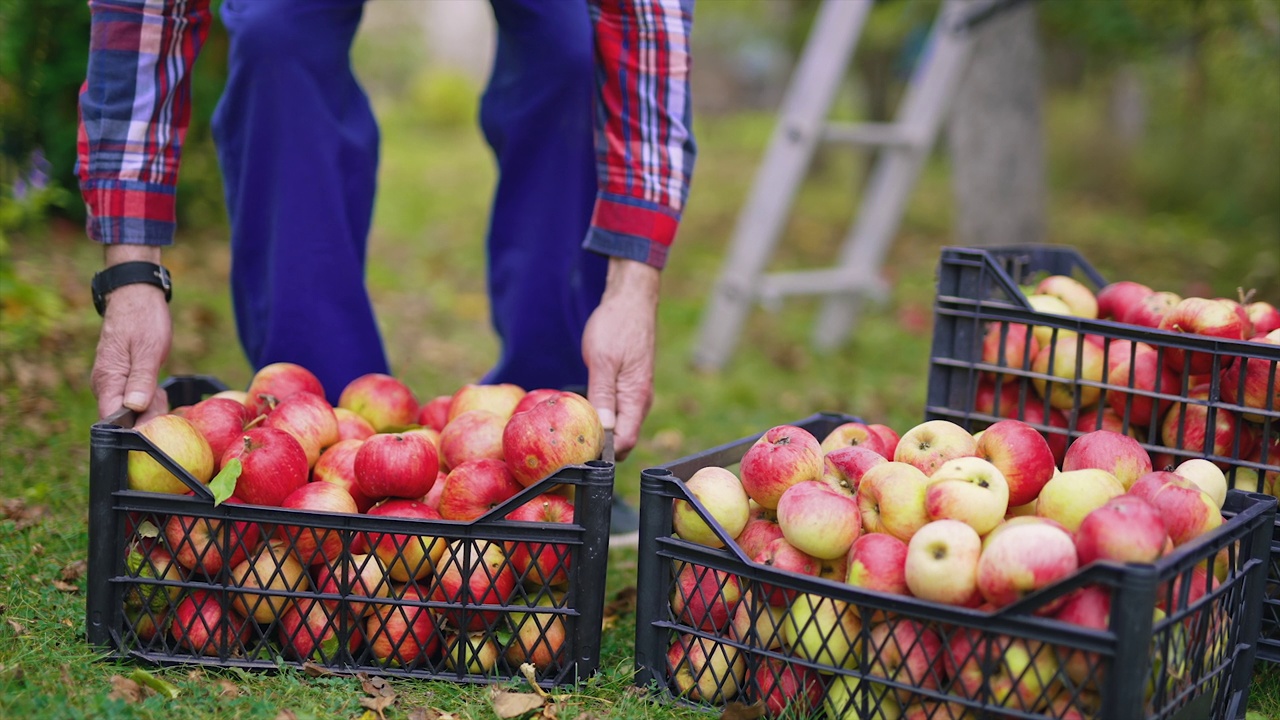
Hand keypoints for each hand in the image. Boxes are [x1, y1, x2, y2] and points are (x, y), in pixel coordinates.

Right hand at [92, 248, 171, 424]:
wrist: (136, 296)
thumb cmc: (143, 319)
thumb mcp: (148, 350)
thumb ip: (141, 381)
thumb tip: (135, 408)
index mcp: (107, 381)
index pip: (112, 421)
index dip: (133, 429)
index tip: (156, 426)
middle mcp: (105, 385)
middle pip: (124, 419)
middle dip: (147, 416)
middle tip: (162, 398)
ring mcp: (113, 383)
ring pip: (133, 411)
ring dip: (151, 405)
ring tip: (160, 388)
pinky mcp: (122, 379)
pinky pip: (136, 399)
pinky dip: (150, 396)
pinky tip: (156, 385)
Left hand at [583, 258, 660, 459]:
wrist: (630, 301)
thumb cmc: (616, 326)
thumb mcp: (602, 361)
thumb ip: (603, 397)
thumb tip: (603, 429)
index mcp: (636, 398)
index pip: (625, 442)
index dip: (604, 454)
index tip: (578, 453)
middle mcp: (640, 401)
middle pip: (623, 439)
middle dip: (599, 445)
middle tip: (569, 442)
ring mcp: (636, 393)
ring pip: (620, 425)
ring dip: (599, 429)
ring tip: (573, 427)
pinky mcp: (629, 385)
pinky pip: (618, 410)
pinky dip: (602, 415)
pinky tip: (583, 409)